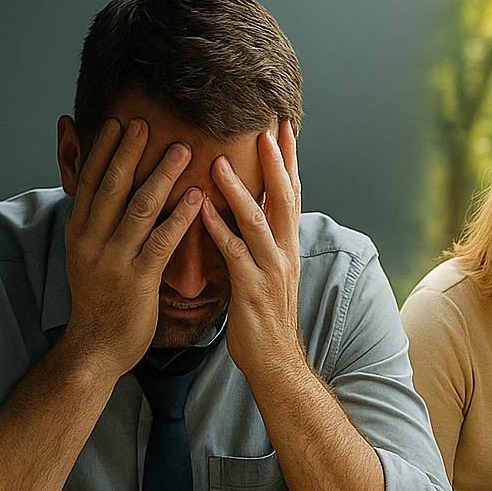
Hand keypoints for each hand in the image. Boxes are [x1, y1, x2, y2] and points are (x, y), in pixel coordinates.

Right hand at [61, 118, 199, 377]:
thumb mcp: (87, 255)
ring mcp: (113, 260)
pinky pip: (161, 242)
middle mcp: (91, 241)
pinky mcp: (137, 280)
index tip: (119, 123)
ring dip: (162, 176)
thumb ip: (97, 222)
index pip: (90, 181)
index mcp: (78, 231)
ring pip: (139, 209)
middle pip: (112, 187)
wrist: (96, 347)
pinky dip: (180, 217)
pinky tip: (197, 198)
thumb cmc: (100, 299)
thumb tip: (102, 189)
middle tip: (147, 122)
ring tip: (182, 149)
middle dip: (130, 152)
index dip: (105, 150)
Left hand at [201, 121, 304, 379]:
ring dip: (239, 189)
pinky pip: (234, 252)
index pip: (291, 194)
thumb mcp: (267, 274)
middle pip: (285, 198)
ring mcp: (271, 270)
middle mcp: (285, 253)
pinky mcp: (252, 289)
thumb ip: (259, 243)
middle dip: (277, 161)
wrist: (276, 363)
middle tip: (267, 127)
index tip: (282, 129)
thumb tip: (248, 215)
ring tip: (220, 160)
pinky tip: (200, 207)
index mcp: (288, 246)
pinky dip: (217, 227)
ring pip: (258, 220)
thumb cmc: (264, 320)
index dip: (288, 161)